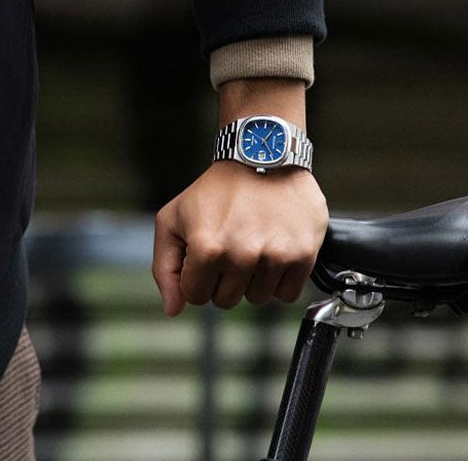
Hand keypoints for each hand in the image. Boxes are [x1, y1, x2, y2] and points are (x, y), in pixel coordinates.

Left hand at [152, 161, 327, 316]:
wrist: (261, 159)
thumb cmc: (214, 191)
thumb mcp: (172, 219)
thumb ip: (165, 267)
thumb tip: (173, 309)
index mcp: (206, 247)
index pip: (196, 296)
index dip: (197, 277)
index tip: (204, 254)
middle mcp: (241, 254)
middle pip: (226, 300)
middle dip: (223, 279)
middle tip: (229, 245)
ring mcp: (274, 256)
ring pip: (257, 299)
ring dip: (252, 279)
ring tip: (251, 244)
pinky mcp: (302, 255)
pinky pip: (286, 295)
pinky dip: (278, 279)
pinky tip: (271, 249)